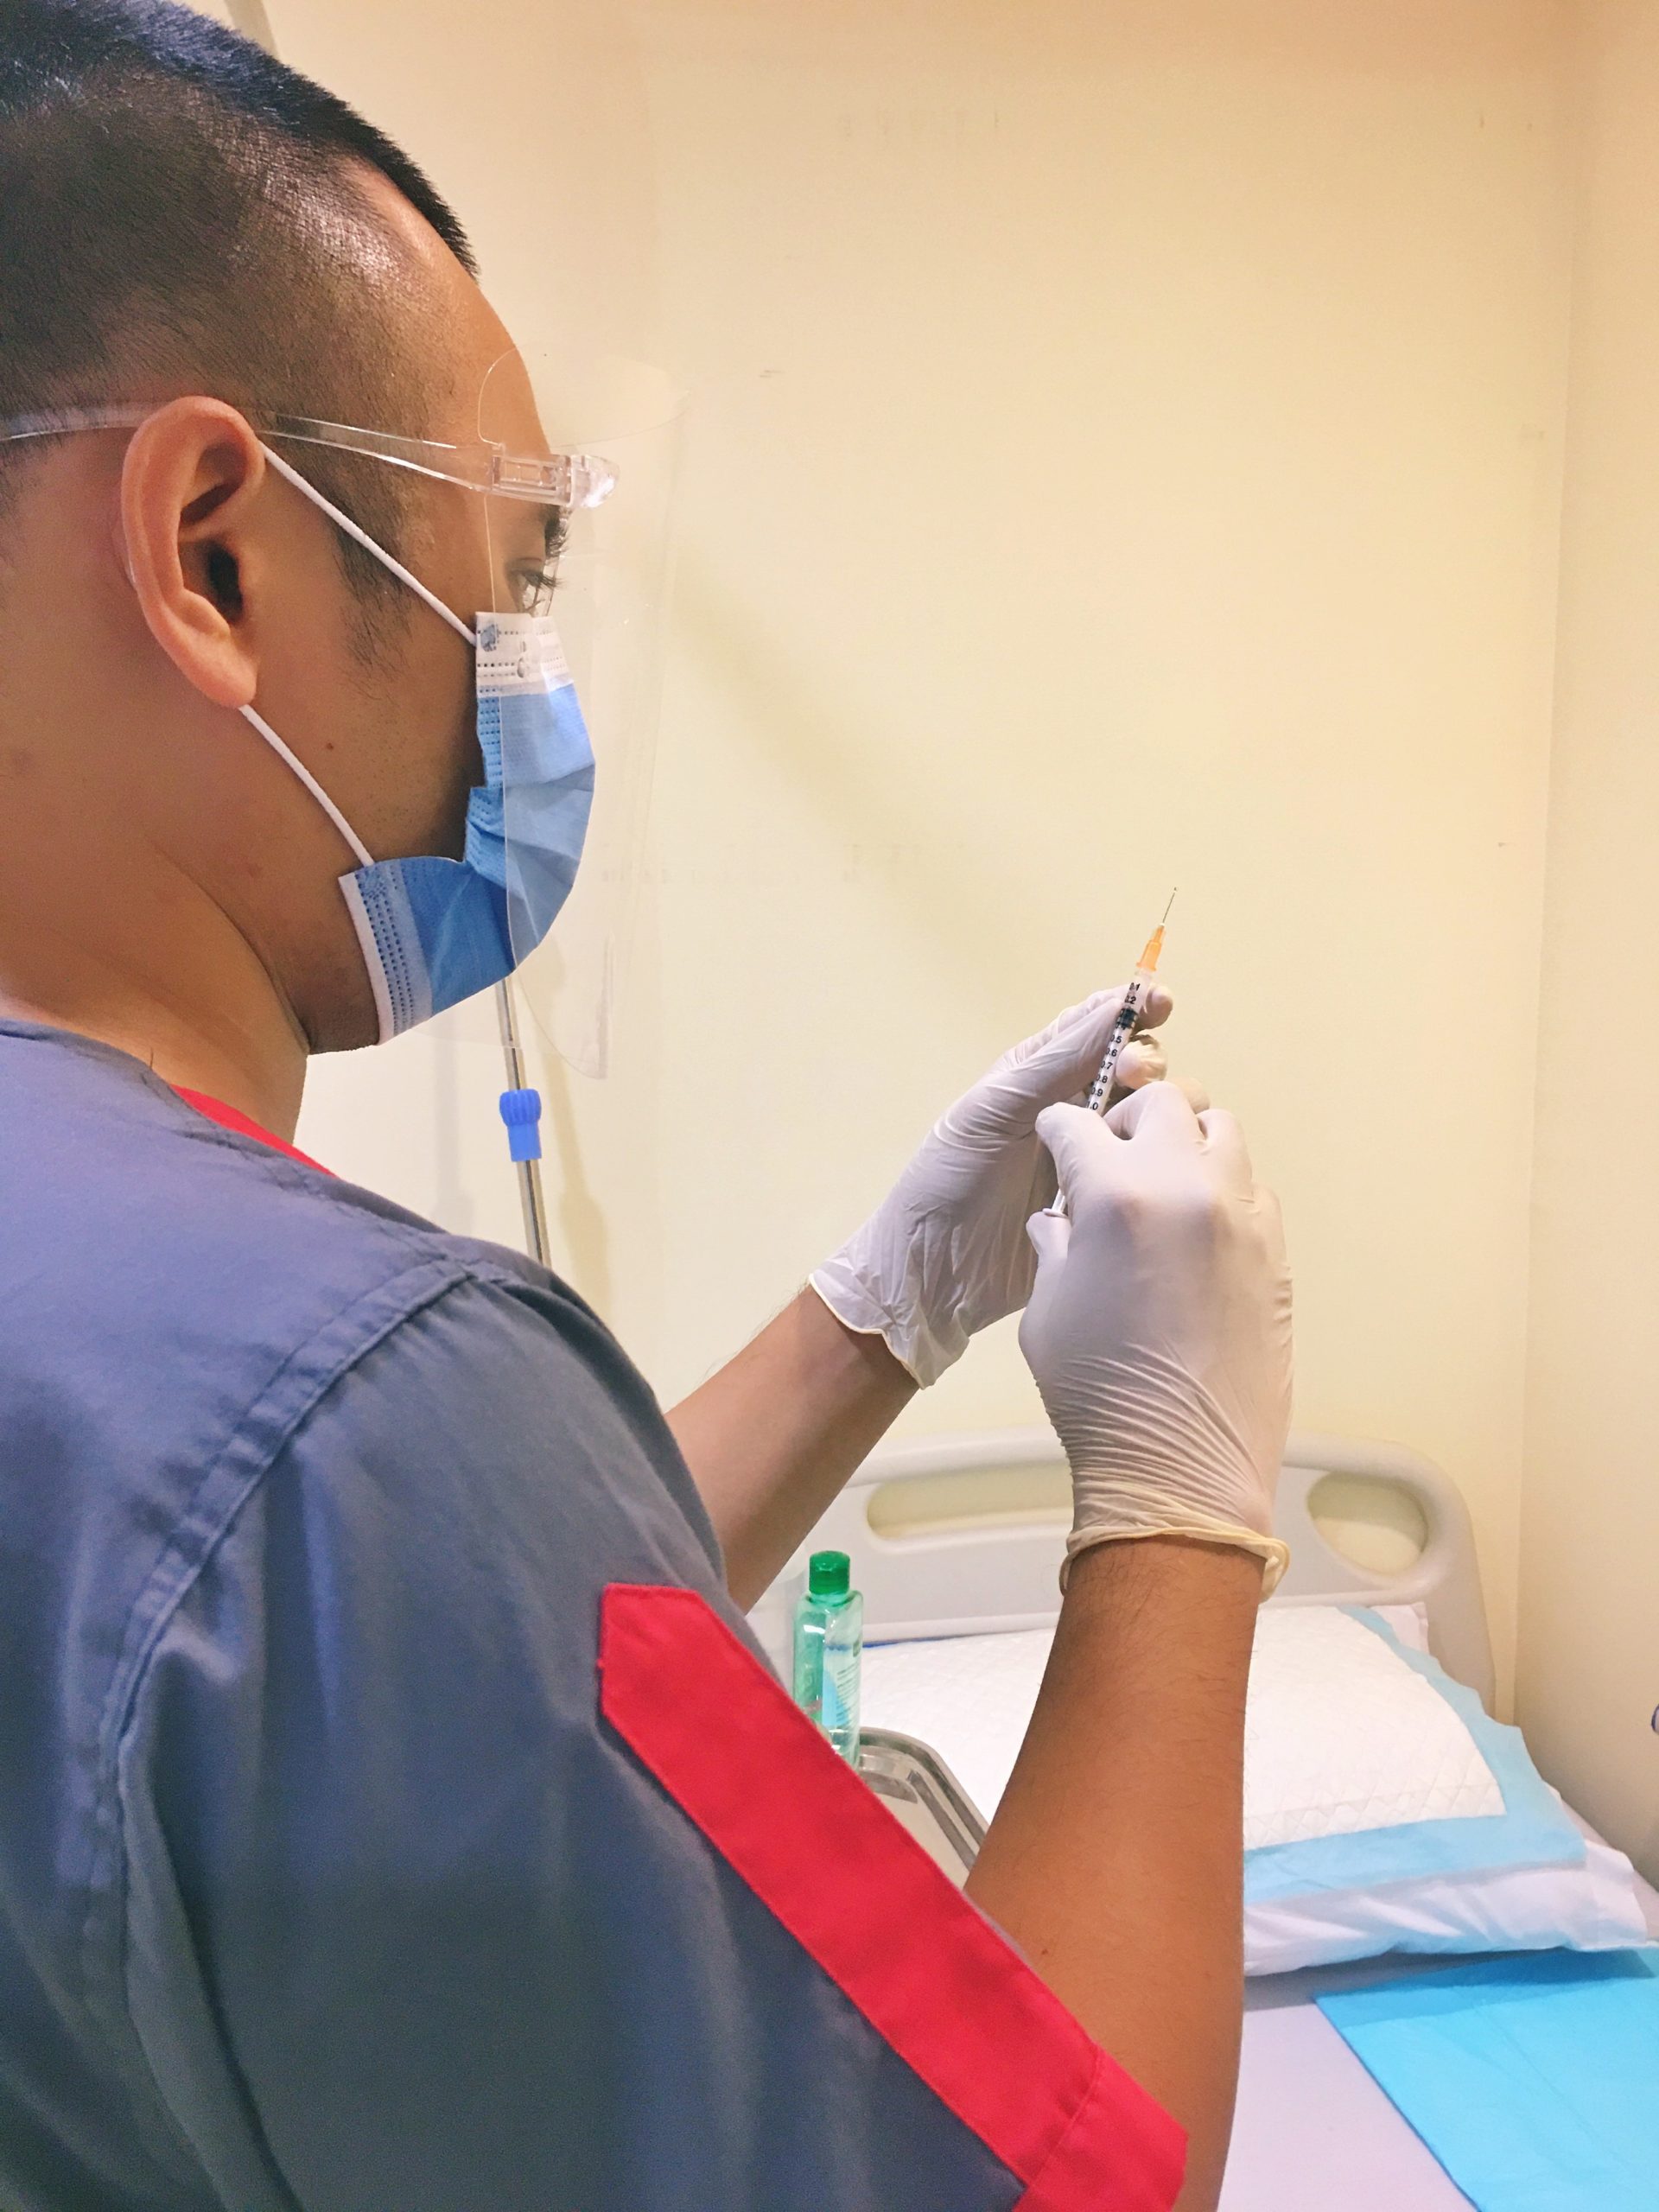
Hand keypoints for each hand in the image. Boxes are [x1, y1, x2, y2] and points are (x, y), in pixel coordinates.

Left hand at [809, 985, 1173, 1384]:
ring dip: (1160, 1108)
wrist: (938, 1273)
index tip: (1161, 1002)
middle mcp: (1076, 1108)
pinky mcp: (1111, 1200)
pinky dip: (1166, 1158)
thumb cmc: (950, 1181)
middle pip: (1137, 1068)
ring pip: (1152, 1116)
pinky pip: (1152, 1169)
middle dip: (1146, 1060)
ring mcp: (1097, 1156)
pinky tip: (1169, 1161)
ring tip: (1141, 1121)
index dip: (1131, 1008)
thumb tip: (1116, 1007)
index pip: (1097, 1026)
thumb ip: (1055, 1061)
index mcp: (1041, 1073)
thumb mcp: (995, 1109)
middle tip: (1135, 1076)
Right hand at [1020, 1083, 1292, 1590]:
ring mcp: (1240, 1216)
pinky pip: (1251, 1190)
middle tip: (1111, 1152)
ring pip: (1222, 1132)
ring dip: (1187, 1143)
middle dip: (1129, 1118)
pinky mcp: (1275, 1251)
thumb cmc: (1098, 1394)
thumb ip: (1056, 1245)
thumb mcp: (1047, 1308)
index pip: (1078, 1124)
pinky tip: (1197, 1232)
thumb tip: (1062, 1219)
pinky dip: (1222, 1192)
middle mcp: (1185, 1188)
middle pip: (1165, 1102)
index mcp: (1115, 1196)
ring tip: (1163, 1183)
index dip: (1059, 1130)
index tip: (1057, 1139)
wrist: (1180, 1462)